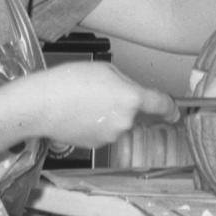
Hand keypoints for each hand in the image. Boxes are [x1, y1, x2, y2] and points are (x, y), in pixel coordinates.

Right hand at [31, 61, 176, 148]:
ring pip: (118, 124)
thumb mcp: (105, 69)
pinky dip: (96, 125)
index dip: (170, 108)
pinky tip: (78, 115)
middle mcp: (125, 121)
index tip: (174, 112)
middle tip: (100, 93)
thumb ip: (126, 83)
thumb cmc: (69, 82)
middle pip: (134, 114)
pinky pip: (103, 133)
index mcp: (132, 99)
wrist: (41, 106)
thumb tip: (132, 94)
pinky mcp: (96, 146)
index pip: (161, 105)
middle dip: (124, 105)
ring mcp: (111, 136)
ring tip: (83, 103)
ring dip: (108, 115)